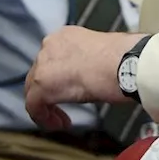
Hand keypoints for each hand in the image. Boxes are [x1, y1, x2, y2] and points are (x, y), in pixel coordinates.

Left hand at [25, 28, 143, 130]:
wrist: (123, 63)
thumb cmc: (124, 59)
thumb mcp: (102, 55)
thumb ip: (89, 63)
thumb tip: (93, 76)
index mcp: (66, 35)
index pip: (52, 59)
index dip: (58, 78)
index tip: (69, 89)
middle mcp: (51, 45)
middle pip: (39, 73)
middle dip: (49, 92)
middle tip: (62, 107)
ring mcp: (44, 63)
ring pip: (34, 89)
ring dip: (47, 106)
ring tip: (61, 119)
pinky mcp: (42, 85)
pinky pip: (34, 105)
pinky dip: (44, 117)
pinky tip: (58, 123)